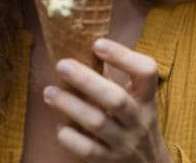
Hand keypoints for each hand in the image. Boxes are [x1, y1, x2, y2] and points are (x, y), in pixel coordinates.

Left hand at [42, 38, 171, 162]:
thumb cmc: (135, 122)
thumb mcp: (136, 100)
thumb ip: (113, 78)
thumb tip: (79, 46)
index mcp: (146, 97)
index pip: (146, 71)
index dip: (123, 56)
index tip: (97, 43)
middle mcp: (139, 119)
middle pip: (116, 99)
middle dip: (86, 81)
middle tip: (61, 65)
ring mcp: (125, 143)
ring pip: (98, 123)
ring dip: (70, 105)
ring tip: (49, 92)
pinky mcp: (110, 161)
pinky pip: (87, 150)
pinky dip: (70, 137)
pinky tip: (60, 127)